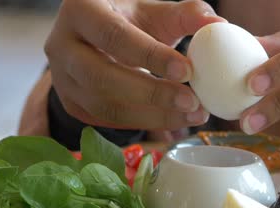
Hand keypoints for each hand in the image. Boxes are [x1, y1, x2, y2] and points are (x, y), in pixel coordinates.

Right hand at [45, 0, 224, 129]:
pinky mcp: (73, 103)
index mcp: (81, 11)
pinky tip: (172, 121)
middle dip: (151, 94)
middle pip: (102, 77)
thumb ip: (186, 14)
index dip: (151, 56)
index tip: (188, 72)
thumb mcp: (155, 12)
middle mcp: (62, 46)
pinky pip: (107, 121)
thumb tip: (218, 25)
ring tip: (191, 115)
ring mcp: (62, 79)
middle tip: (192, 103)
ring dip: (152, 116)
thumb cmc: (130, 22)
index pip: (114, 36)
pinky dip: (142, 123)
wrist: (98, 39)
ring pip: (104, 106)